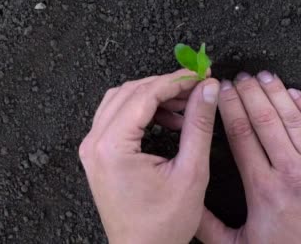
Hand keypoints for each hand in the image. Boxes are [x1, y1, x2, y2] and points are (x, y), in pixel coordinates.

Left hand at [79, 69, 219, 243]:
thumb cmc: (162, 225)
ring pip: (122, 100)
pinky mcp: (99, 155)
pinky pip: (118, 117)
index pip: (145, 94)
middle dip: (167, 84)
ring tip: (186, 105)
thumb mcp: (191, 172)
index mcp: (112, 147)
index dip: (177, 80)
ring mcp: (93, 149)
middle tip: (198, 85)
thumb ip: (199, 125)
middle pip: (131, 91)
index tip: (201, 75)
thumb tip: (207, 90)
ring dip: (154, 96)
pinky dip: (144, 111)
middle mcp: (95, 143)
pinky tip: (170, 121)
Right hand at [197, 71, 300, 243]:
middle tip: (239, 77)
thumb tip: (187, 205)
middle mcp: (290, 172)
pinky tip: (296, 94)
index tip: (221, 91)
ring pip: (293, 118)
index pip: (241, 133)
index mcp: (263, 188)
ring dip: (277, 93)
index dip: (230, 106)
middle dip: (249, 93)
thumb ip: (209, 225)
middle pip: (265, 119)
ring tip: (264, 76)